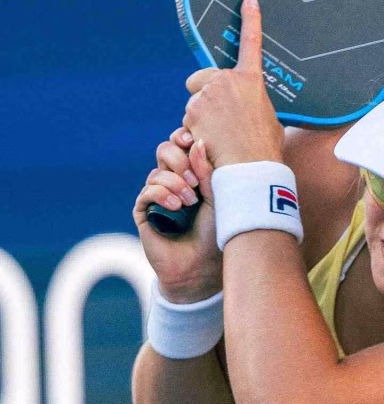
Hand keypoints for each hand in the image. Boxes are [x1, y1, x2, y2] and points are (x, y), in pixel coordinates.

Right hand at [133, 127, 222, 301]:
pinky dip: (161, 194)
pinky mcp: (144, 211)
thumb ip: (207, 170)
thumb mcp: (218, 197)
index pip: (182, 144)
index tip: (192, 138)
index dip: (183, 137)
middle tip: (194, 181)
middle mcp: (173, 179)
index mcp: (192, 172)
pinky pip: (147, 191)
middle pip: (165, 150)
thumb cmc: (217, 231)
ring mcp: (157, 194)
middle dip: (180, 160)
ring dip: (174, 183)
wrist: (202, 265)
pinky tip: (175, 207)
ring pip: (157, 171)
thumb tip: (197, 140)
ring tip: (189, 202)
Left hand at [182, 0, 284, 168]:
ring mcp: (208, 94)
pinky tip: (209, 143)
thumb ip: (254, 105)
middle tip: (219, 120)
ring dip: (201, 118)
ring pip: (195, 103)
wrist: (250, 167)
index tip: (248, 0)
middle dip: (205, 95)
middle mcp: (227, 81)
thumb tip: (250, 110)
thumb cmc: (264, 150)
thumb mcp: (268, 120)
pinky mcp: (193, 110)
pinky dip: (195, 131)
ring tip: (220, 138)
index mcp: (251, 81)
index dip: (250, 20)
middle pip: (203, 79)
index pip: (251, 43)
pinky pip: (188, 119)